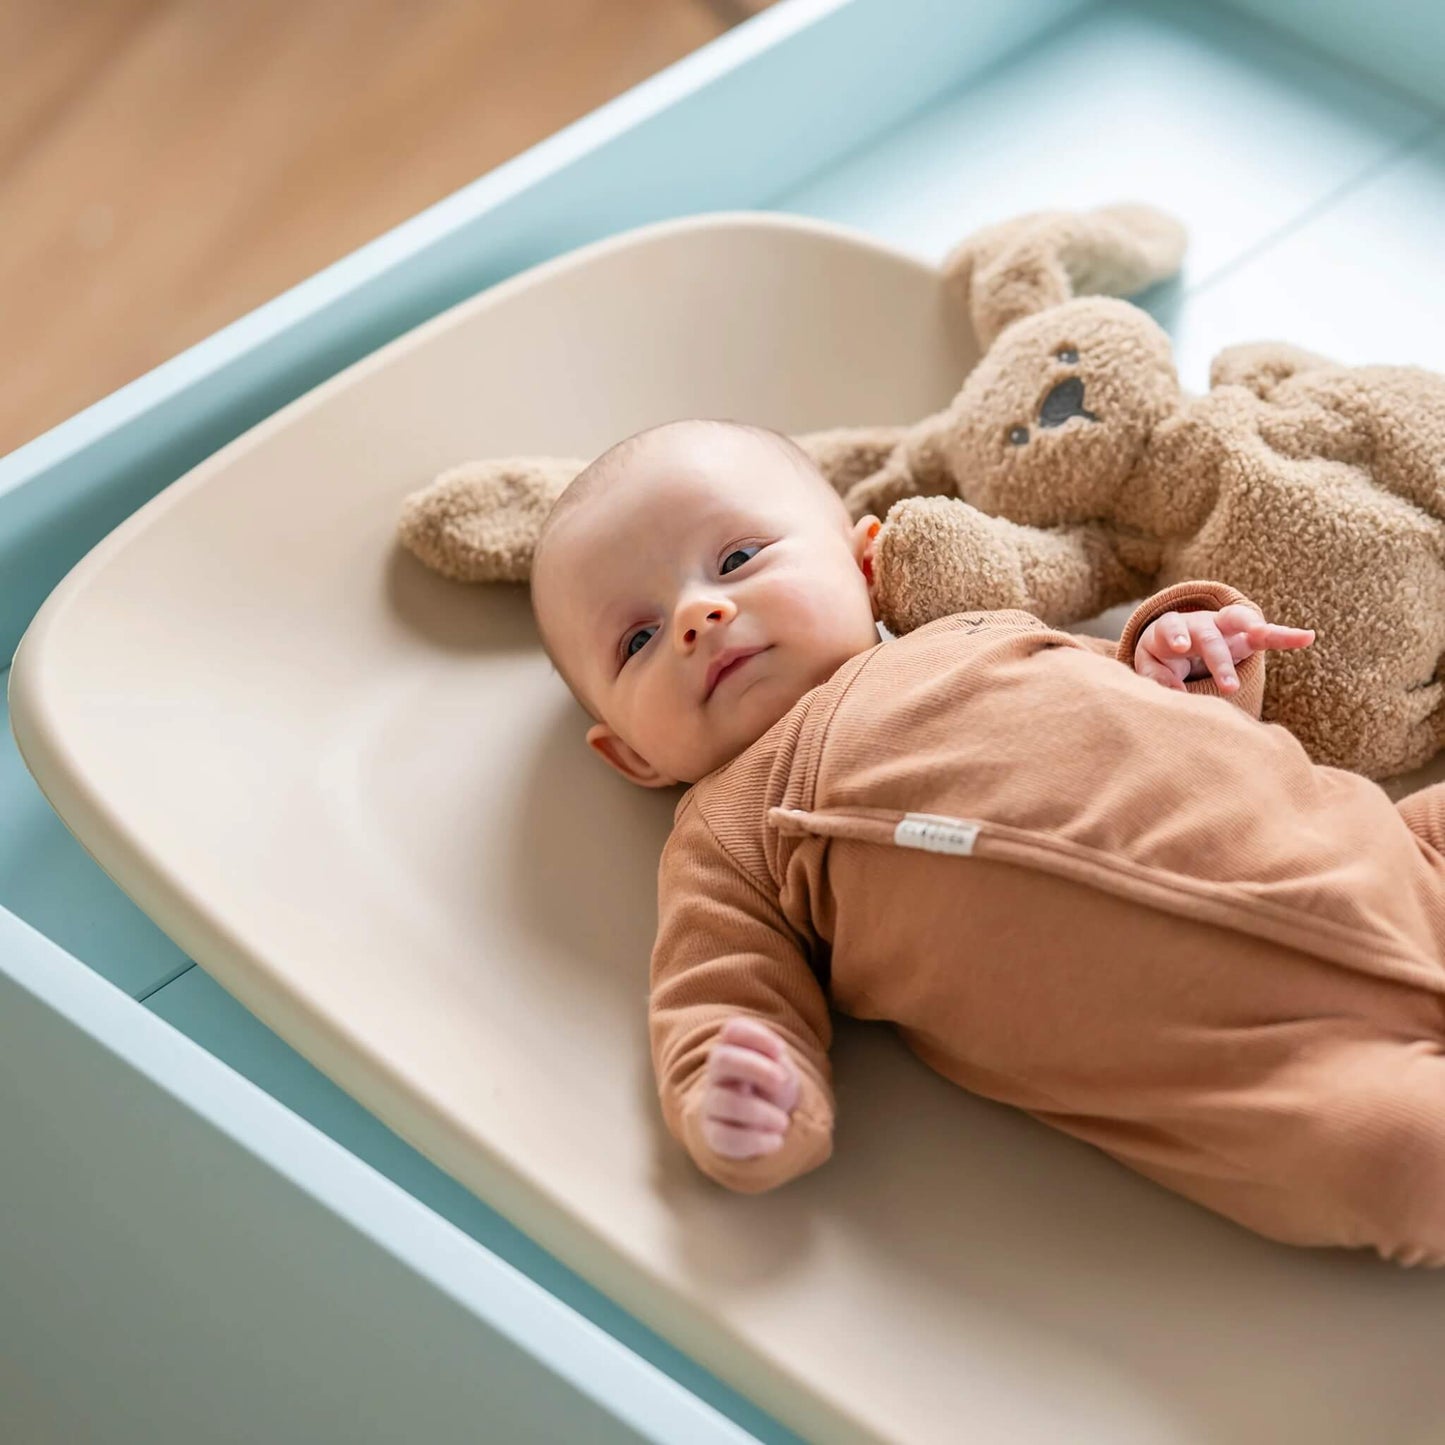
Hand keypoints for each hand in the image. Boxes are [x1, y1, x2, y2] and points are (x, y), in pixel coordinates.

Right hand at [698, 1018, 800, 1159]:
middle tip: (781, 1081)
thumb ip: (777, 1061)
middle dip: (755, 1068)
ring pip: (726, 1101)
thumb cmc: (771, 1089)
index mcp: (734, 1049)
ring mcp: (712, 1103)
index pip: (733, 1030)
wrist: (763, 1123)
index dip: (756, 1037)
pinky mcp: (713, 1133)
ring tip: (783, 1123)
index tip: (780, 1050)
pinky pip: (726, 1137)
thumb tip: (775, 1056)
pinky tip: (775, 1141)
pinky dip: (756, 1141)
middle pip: (721, 1059)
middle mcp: (717, 1073)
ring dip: (761, 1112)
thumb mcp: (781, 1070)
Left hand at [1135, 604, 1313, 693]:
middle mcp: (1201, 623)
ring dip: (1253, 628)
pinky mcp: (1246, 636)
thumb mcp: (1152, 665)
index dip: (1177, 634)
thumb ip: (1157, 678)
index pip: (1172, 628)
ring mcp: (1225, 627)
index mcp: (1172, 630)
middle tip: (1227, 687)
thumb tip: (1174, 696)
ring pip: (1241, 620)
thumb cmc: (1161, 656)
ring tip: (1263, 634)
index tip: (1182, 646)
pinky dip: (1286, 636)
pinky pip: (1268, 635)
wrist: (1177, 640)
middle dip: (1219, 660)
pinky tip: (1308, 637)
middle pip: (1210, 635)